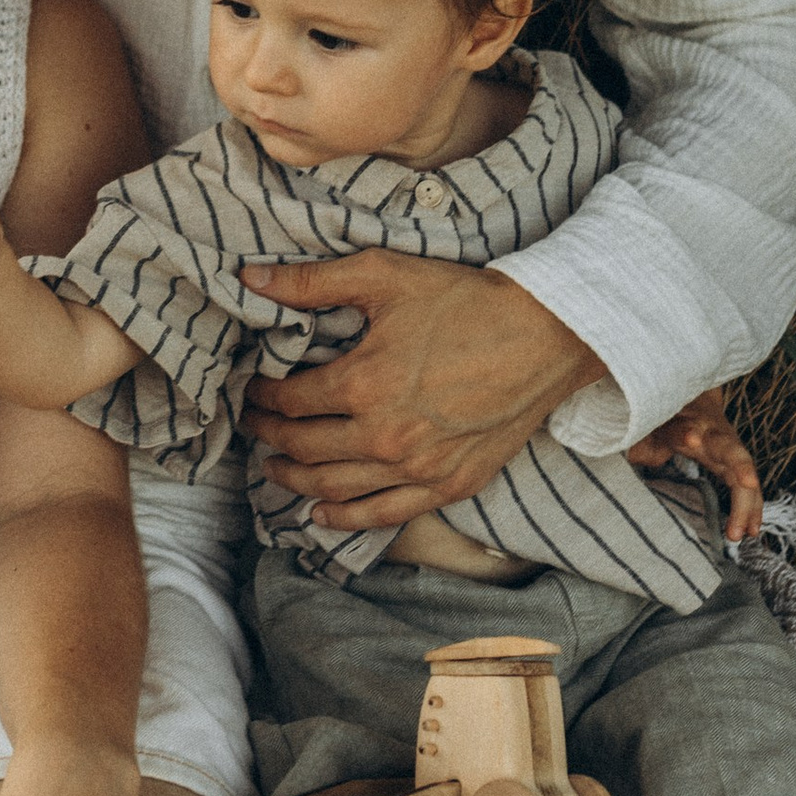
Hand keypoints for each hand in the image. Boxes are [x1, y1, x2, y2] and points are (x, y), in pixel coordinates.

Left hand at [240, 251, 608, 527]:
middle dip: (269, 436)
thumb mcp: (385, 276)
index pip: (290, 401)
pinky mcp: (450, 485)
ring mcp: (419, 469)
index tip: (254, 390)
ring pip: (335, 487)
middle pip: (304, 447)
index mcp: (364, 384)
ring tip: (274, 467)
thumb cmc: (466, 301)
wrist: (546, 334)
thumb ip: (312, 282)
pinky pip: (384, 515)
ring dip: (295, 480)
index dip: (262, 397)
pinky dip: (345, 519)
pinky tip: (321, 515)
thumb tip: (250, 277)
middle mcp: (385, 436)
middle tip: (255, 425)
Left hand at [629, 382, 762, 541]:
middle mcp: (713, 433)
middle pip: (730, 449)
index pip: (683, 428)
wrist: (697, 402)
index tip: (692, 438)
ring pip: (745, 473)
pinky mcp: (735, 463)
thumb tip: (634, 457)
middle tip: (747, 484)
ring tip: (745, 532)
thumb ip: (640, 443)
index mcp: (685, 423)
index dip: (687, 433)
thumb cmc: (666, 418)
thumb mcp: (648, 426)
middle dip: (741, 466)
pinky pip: (747, 486)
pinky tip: (752, 530)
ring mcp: (729, 448)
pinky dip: (752, 507)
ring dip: (748, 501)